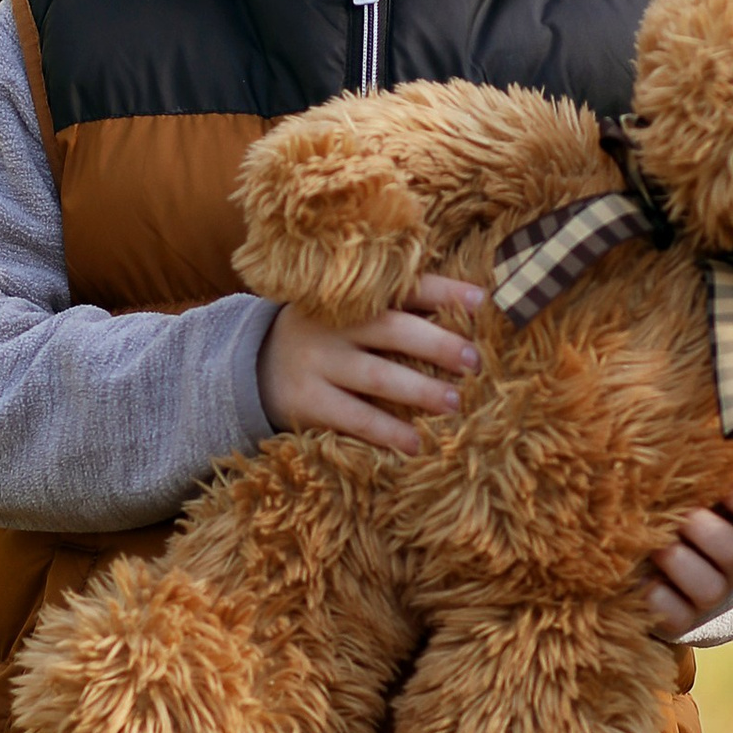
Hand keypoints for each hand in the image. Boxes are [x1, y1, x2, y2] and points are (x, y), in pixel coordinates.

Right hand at [256, 276, 484, 455]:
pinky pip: (352, 417)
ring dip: (418, 390)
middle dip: (437, 344)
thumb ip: (395, 309)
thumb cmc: (324, 337)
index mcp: (351, 297)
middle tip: (473, 362)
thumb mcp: (347, 313)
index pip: (403, 288)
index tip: (482, 301)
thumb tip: (470, 312)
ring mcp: (317, 362)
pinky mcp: (307, 401)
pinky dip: (385, 431)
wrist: (250, 364)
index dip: (444, 292)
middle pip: (391, 329)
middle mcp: (333, 325)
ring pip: (375, 375)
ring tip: (453, 404)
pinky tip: (414, 444)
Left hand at [638, 478, 732, 639]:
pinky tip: (642, 583)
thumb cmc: (691, 508)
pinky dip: (657, 598)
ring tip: (656, 546)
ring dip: (679, 562)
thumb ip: (727, 456)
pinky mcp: (682, 620)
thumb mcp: (710, 483)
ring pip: (709, 586)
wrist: (669, 569)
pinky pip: (675, 616)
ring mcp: (711, 596)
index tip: (725, 486)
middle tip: (681, 515)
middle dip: (704, 530)